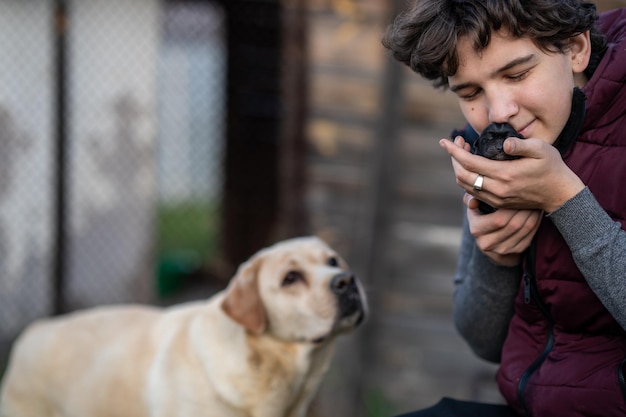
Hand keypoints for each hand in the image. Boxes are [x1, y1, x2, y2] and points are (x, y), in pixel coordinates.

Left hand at [439, 136, 584, 212]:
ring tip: (462, 153)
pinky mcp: (498, 203)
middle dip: (454, 158)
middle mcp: (497, 189)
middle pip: (462, 175)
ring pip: (465, 185)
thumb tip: (505, 144)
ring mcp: (496, 198)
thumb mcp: (542, 150)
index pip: (470, 163)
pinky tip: (470, 166)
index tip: (444, 141)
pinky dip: (466, 178)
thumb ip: (522, 145)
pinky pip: (473, 192)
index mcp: (505, 175)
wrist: (560, 195)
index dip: (454, 151)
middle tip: (456, 144)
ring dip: (459, 169)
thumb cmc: (552, 168)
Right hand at [464, 193, 541, 265]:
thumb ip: (471, 199)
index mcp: (476, 230)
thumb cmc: (482, 214)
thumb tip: (473, 202)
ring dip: (532, 215)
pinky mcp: (515, 251)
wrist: (490, 237)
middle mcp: (488, 243)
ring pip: (524, 230)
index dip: (511, 207)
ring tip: (535, 203)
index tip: (519, 195)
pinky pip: (530, 235)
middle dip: (524, 209)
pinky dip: (535, 223)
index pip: (498, 220)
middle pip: (513, 225)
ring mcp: (502, 249)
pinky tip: (536, 213)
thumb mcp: (474, 206)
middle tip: (532, 197)